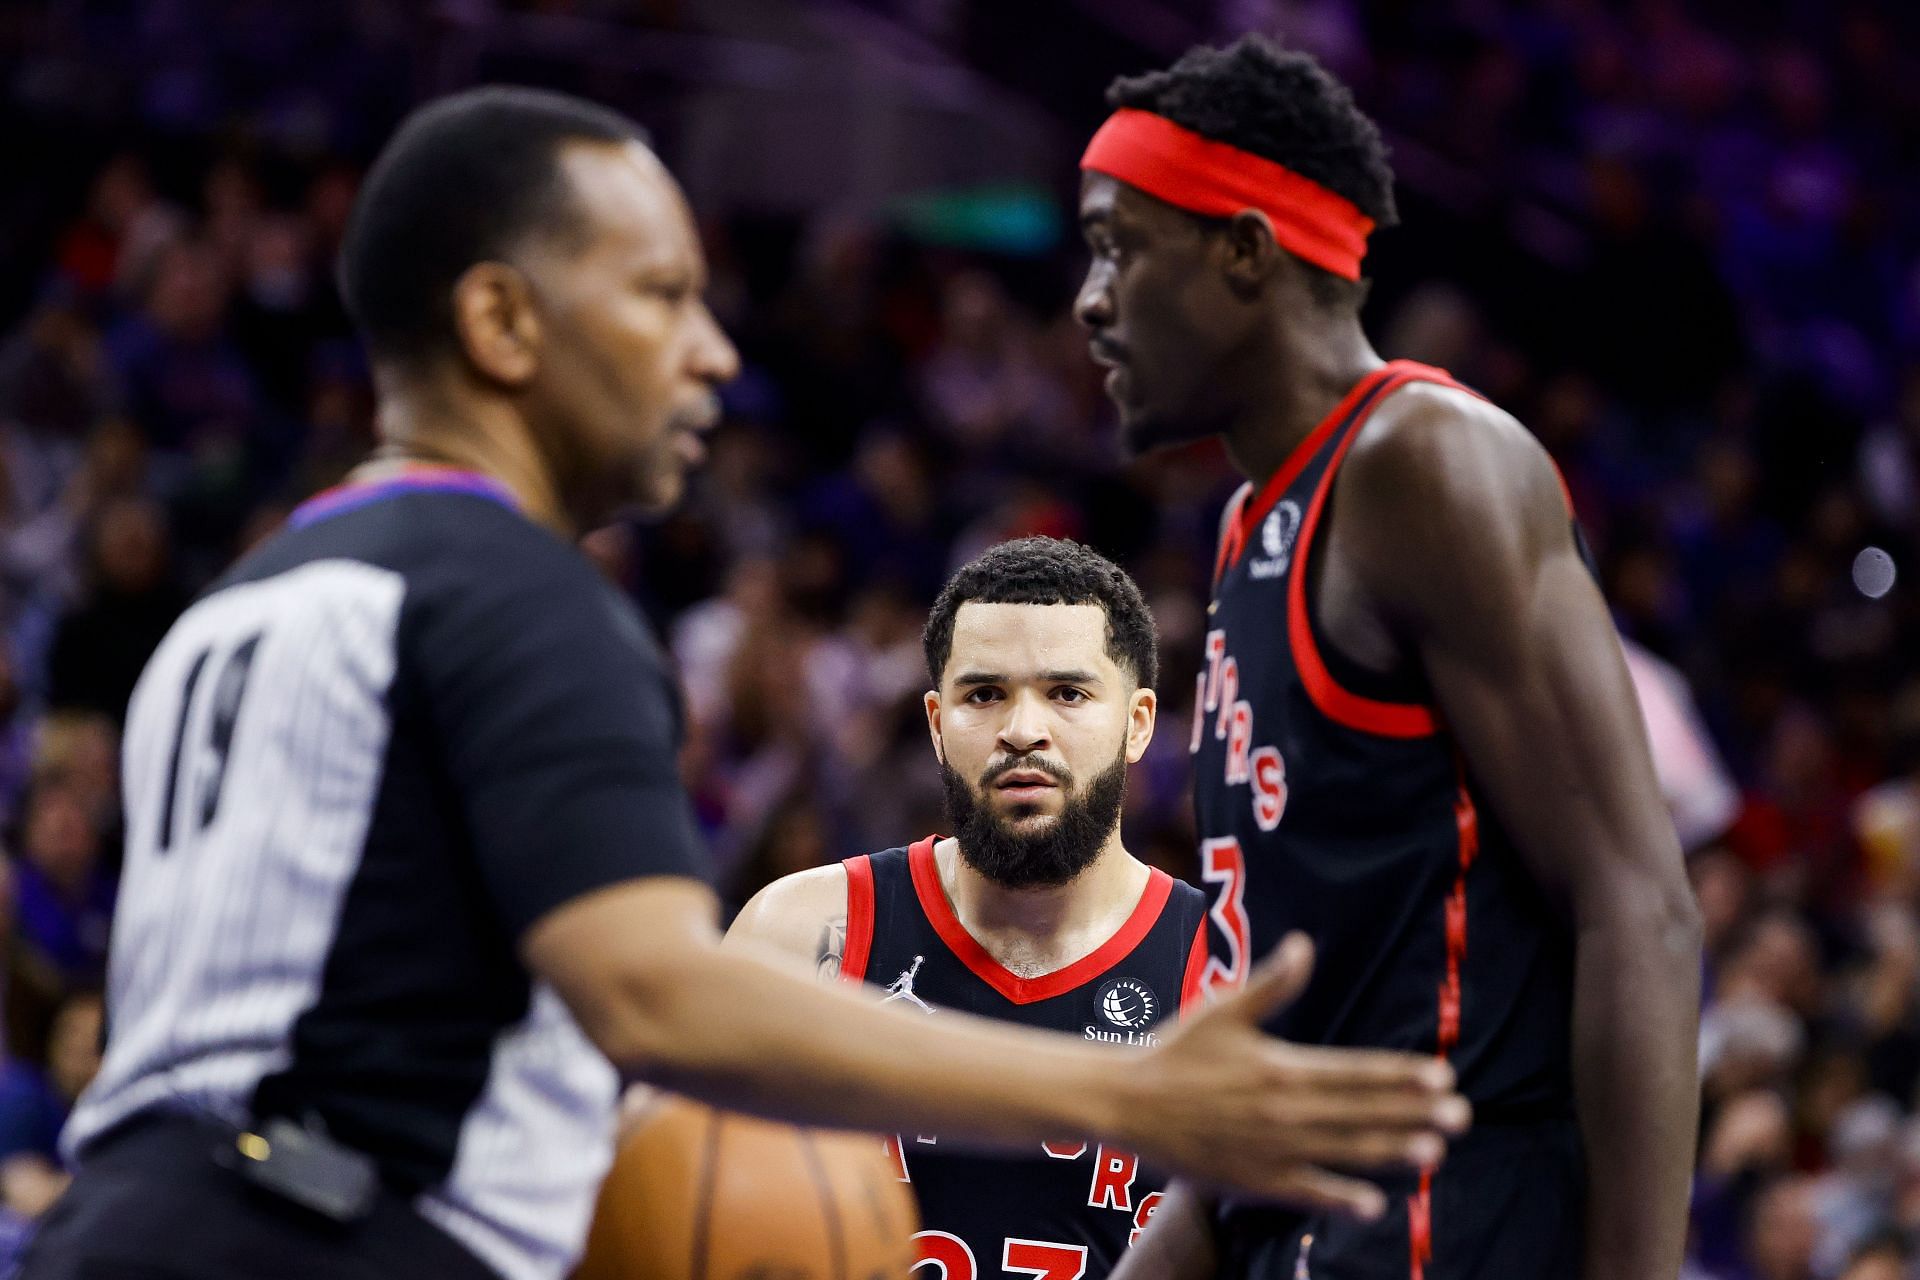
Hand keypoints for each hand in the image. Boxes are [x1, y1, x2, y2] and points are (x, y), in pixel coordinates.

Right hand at [1117, 934, 1468, 1218]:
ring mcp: (1271, 1149)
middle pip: (1361, 1112)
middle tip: (1461, 1115)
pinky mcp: (1255, 1180)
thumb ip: (1272, 983)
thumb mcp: (1224, 1009)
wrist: (1128, 1102)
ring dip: (1391, 1151)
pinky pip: (1306, 1192)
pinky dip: (1340, 1198)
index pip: (1354, 1071)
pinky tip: (1375, 1204)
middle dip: (1414, 1113)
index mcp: (1281, 1066)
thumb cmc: (1176, 1050)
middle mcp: (1283, 1110)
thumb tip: (1303, 944)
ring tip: (1433, 1151)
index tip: (1441, 1075)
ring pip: (1343, 1151)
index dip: (1400, 1075)